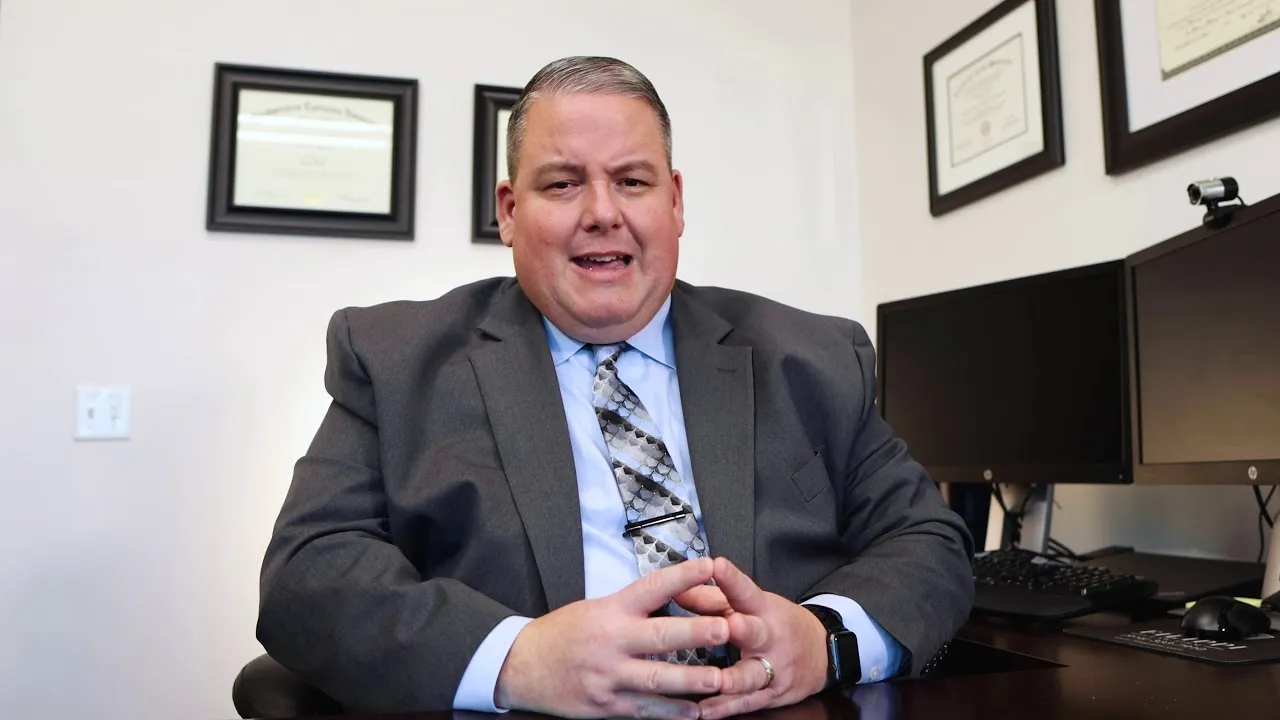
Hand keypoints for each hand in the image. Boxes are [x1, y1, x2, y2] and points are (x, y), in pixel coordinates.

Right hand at [494, 556, 728, 718]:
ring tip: (719, 679)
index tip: (711, 566)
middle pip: (660, 635)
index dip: (683, 576)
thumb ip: (634, 607)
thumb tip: (678, 595)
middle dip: (695, 632)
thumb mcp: (596, 608)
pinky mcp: (604, 705)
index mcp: (611, 610)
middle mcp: (611, 640)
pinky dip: (670, 712)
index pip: (652, 587)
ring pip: (656, 678)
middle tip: (726, 629)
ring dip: (691, 680)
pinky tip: (693, 712)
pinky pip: (644, 710)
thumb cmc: (565, 633)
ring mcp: (608, 675)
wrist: (521, 666)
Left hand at [697, 557, 830, 719]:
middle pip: (757, 633)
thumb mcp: (752, 605)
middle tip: (731, 625)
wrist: (823, 654)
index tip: (717, 565)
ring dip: (735, 679)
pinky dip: (726, 708)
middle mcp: (770, 638)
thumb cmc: (778, 624)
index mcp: (763, 610)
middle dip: (745, 630)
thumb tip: (675, 588)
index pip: (746, 591)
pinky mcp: (772, 695)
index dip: (732, 579)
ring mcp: (773, 669)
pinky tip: (705, 711)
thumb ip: (711, 598)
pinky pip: (747, 703)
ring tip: (716, 681)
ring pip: (753, 675)